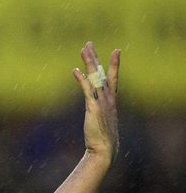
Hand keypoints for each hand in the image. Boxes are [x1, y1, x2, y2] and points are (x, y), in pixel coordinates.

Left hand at [73, 42, 119, 163]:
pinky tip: (75, 70)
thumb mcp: (103, 122)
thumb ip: (100, 113)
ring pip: (95, 77)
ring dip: (89, 62)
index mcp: (111, 100)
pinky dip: (82, 79)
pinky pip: (87, 90)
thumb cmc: (103, 138)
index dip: (114, 64)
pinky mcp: (93, 107)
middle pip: (102, 72)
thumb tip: (97, 112)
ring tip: (83, 49)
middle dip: (95, 57)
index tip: (116, 50)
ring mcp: (102, 102)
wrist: (105, 149)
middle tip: (89, 43)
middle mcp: (108, 98)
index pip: (113, 77)